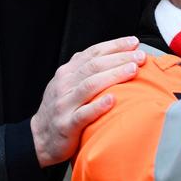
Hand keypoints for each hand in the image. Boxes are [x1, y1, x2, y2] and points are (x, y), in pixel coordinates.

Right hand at [30, 36, 145, 166]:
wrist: (40, 137)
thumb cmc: (62, 107)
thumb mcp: (69, 83)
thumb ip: (87, 70)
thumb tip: (118, 54)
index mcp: (67, 71)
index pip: (93, 53)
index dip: (115, 46)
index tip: (134, 42)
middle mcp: (65, 84)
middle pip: (94, 66)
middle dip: (119, 58)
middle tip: (140, 56)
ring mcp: (64, 104)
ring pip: (90, 85)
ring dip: (113, 75)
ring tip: (132, 70)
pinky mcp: (66, 125)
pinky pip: (83, 114)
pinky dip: (98, 106)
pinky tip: (113, 99)